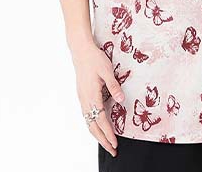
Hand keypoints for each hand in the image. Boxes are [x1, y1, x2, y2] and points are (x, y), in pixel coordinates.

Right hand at [71, 39, 123, 157]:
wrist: (81, 51)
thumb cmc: (95, 59)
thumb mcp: (107, 71)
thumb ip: (114, 86)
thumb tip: (121, 100)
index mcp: (92, 96)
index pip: (101, 120)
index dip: (108, 133)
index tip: (115, 143)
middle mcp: (85, 100)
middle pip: (92, 126)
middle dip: (102, 140)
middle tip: (112, 150)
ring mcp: (82, 98)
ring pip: (88, 122)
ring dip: (97, 134)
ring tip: (106, 142)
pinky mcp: (82, 95)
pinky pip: (86, 115)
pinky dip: (93, 125)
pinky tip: (98, 126)